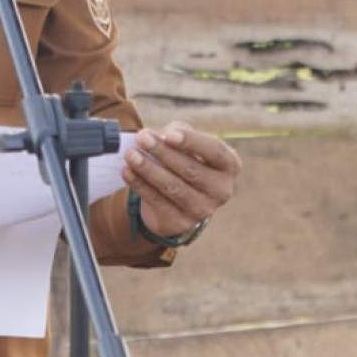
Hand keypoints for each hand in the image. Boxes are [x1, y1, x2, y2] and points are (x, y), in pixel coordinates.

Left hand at [125, 125, 240, 239]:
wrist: (177, 201)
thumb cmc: (185, 162)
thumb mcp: (187, 144)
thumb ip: (178, 133)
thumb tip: (160, 135)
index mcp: (229, 165)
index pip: (214, 151)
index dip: (191, 141)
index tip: (168, 134)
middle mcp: (221, 190)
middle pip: (190, 169)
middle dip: (162, 152)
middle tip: (142, 139)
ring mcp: (203, 209)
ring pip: (172, 187)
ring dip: (148, 169)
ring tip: (131, 154)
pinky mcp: (181, 222)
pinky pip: (157, 201)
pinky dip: (140, 185)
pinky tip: (127, 172)